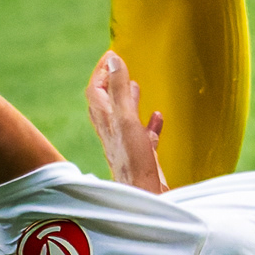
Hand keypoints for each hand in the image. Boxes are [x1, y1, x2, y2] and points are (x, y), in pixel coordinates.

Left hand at [86, 51, 167, 191]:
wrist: (144, 200)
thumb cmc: (133, 162)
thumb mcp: (126, 120)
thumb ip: (120, 90)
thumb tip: (113, 59)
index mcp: (105, 120)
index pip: (96, 89)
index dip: (102, 71)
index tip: (111, 54)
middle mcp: (113, 132)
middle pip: (107, 102)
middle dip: (113, 83)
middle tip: (120, 68)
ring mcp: (126, 146)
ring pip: (124, 118)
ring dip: (128, 101)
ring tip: (136, 87)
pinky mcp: (141, 159)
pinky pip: (143, 136)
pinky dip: (149, 124)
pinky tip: (158, 118)